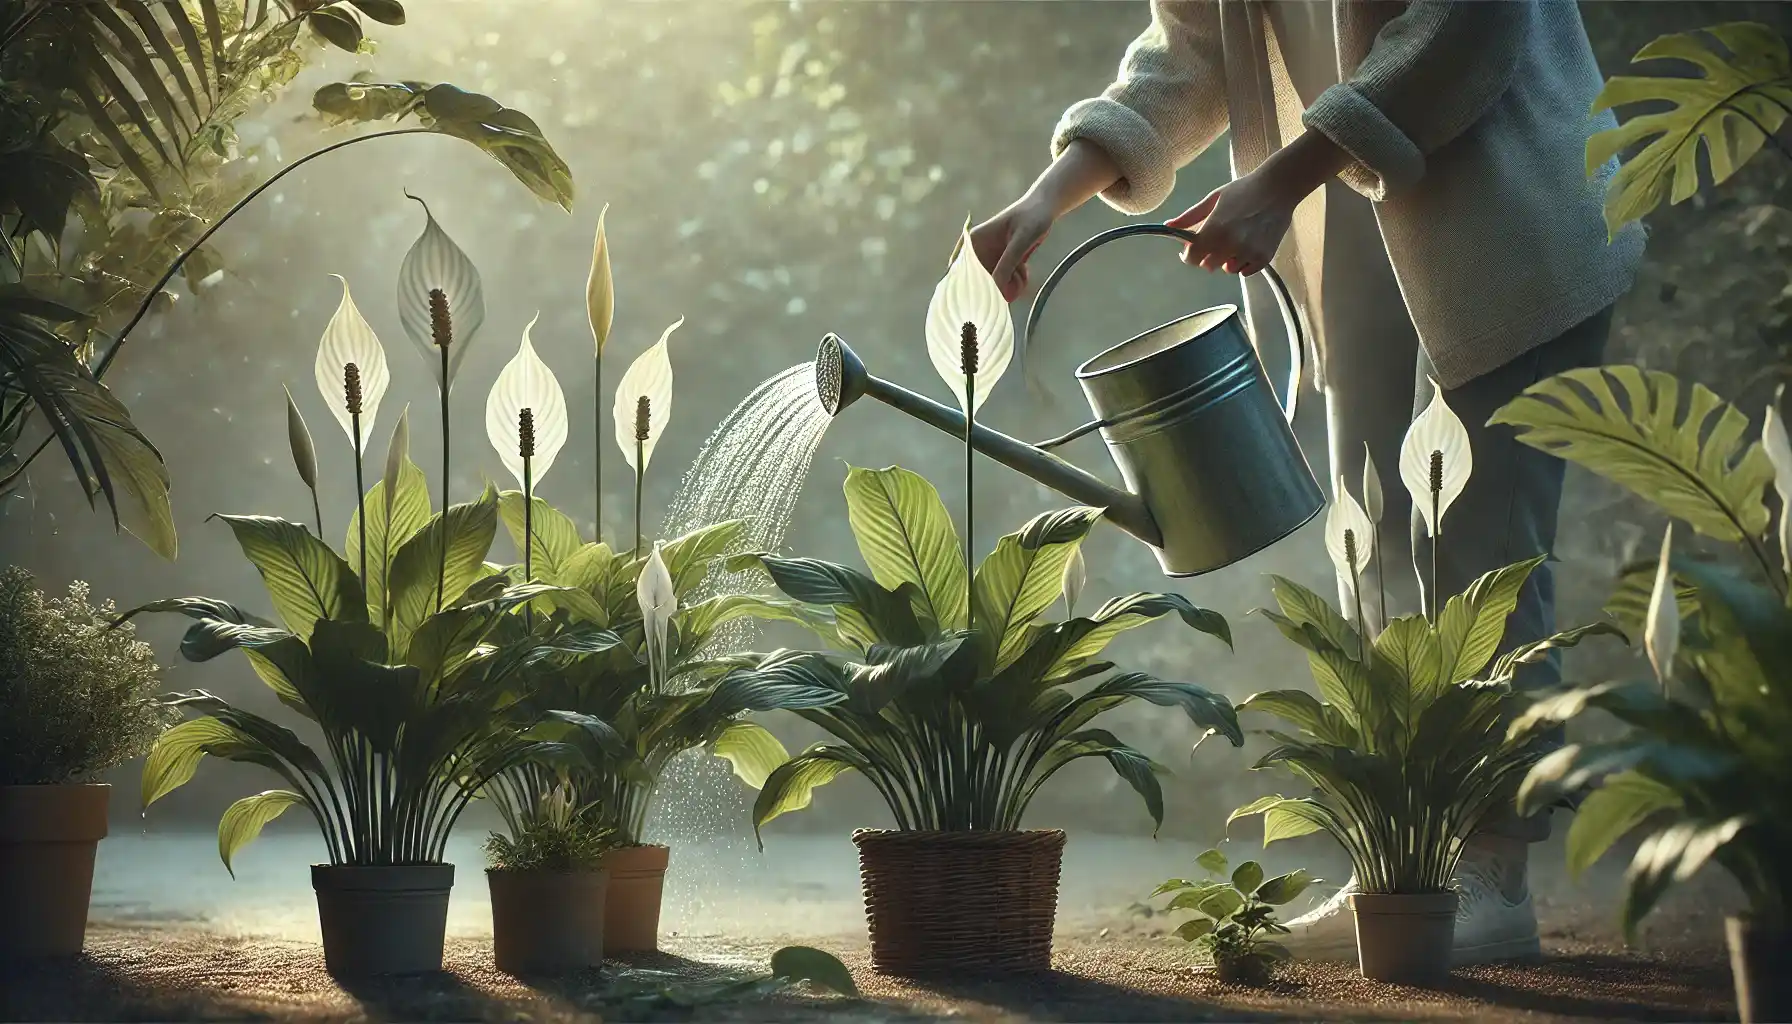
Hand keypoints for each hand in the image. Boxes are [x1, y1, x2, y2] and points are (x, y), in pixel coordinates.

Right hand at [971, 197, 1054, 302]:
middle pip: (977, 284)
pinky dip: (1014, 282)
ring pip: (993, 286)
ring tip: (1022, 275)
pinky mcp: (1001, 263)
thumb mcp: (1020, 240)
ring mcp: (989, 259)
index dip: (968, 289)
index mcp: (974, 242)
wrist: (1045, 208)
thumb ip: (1007, 264)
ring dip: (1009, 286)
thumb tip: (995, 289)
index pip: (960, 271)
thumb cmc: (1031, 217)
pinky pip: (1004, 282)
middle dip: (996, 290)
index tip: (985, 298)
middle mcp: (977, 252)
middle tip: (1014, 287)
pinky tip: (1024, 272)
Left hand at [1166, 167, 1299, 276]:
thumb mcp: (1213, 199)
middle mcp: (1231, 244)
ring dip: (1227, 260)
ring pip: (1228, 269)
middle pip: (1208, 266)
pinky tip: (1249, 245)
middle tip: (1218, 240)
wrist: (1278, 187)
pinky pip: (1245, 271)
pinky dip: (1244, 263)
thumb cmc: (1244, 190)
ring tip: (1237, 240)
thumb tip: (1168, 226)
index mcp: (1215, 229)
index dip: (1189, 254)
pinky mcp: (1264, 258)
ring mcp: (1249, 252)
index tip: (1192, 248)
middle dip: (1208, 255)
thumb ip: (1190, 216)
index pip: (1192, 258)